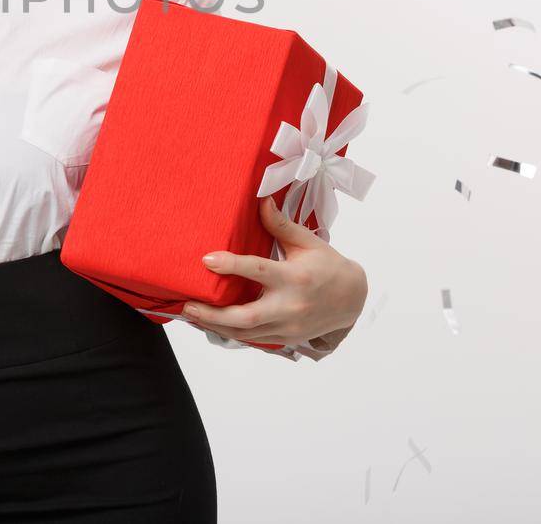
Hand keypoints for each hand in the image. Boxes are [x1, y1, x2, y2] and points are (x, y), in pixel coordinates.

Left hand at [182, 195, 366, 350]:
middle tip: (188, 304)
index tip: (207, 260)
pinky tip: (211, 323)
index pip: (259, 270)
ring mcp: (288, 327)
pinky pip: (252, 339)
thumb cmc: (328, 266)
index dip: (232, 266)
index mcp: (295, 278)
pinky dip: (230, 333)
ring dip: (215, 326)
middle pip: (246, 317)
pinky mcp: (286, 338)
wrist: (352, 300)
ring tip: (191, 314)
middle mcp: (290, 306)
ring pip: (245, 334)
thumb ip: (280, 225)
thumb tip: (261, 200)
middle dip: (213, 314)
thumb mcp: (307, 242)